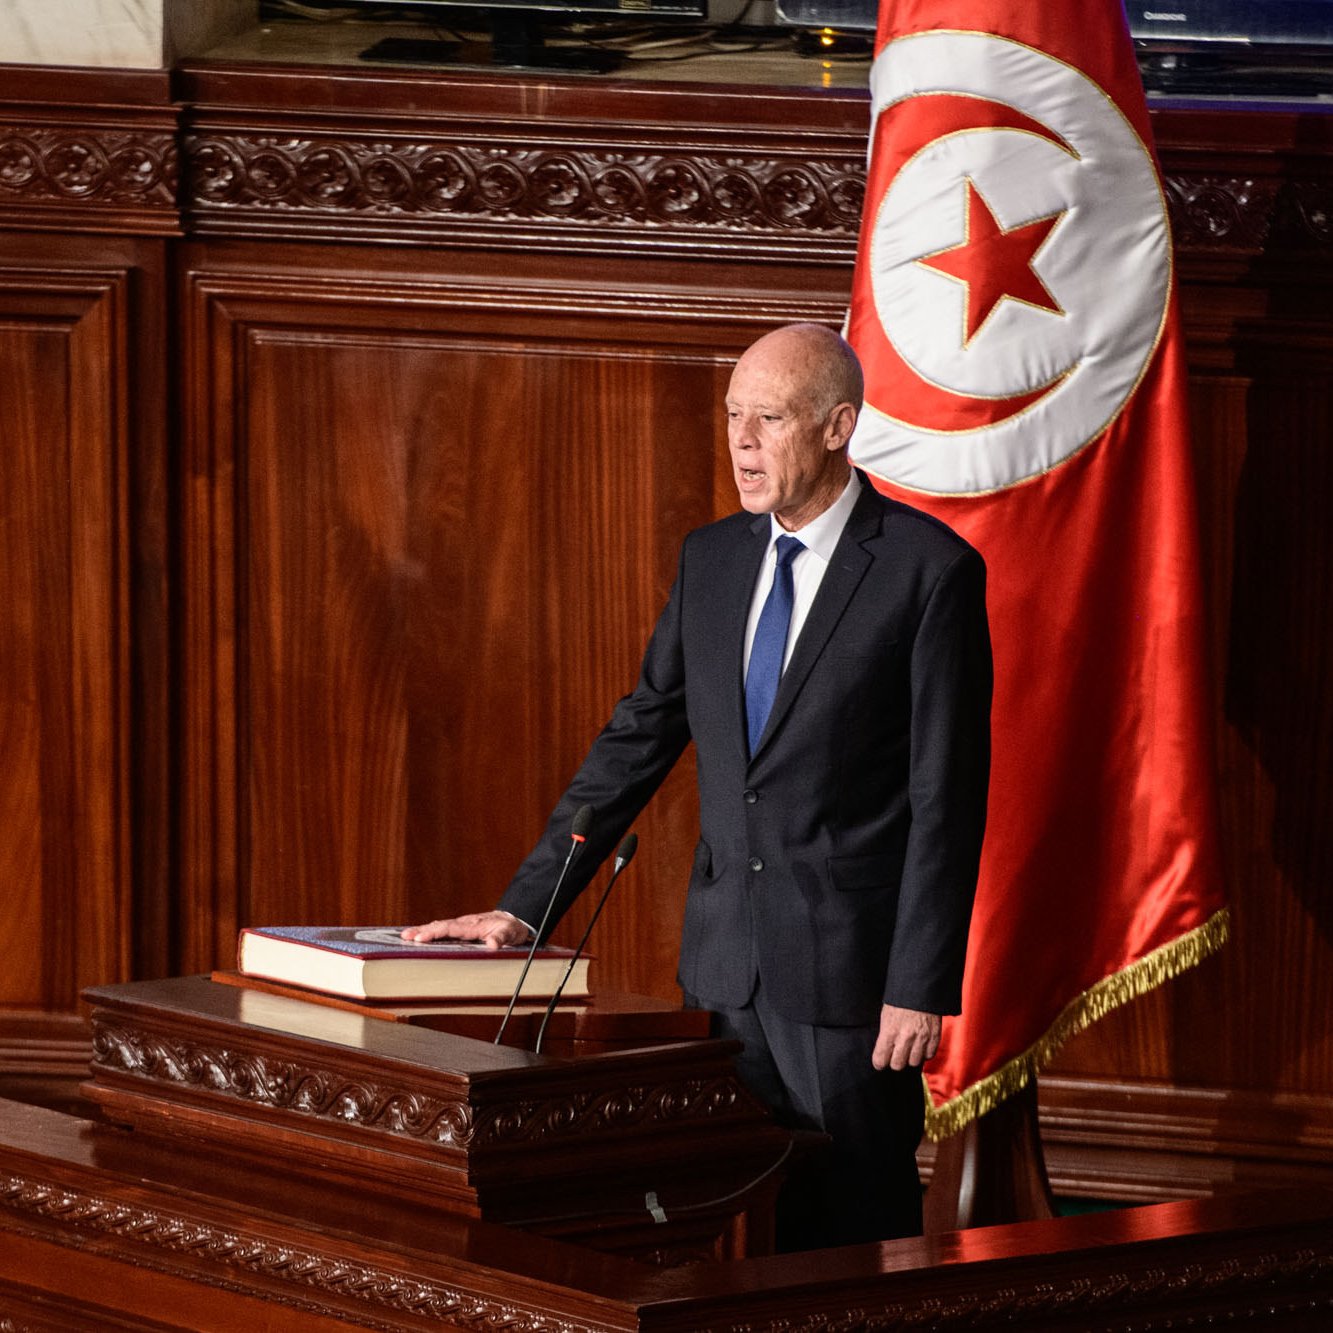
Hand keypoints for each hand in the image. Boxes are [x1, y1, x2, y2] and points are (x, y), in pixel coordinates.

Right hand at [400, 911, 531, 949]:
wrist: (514, 920)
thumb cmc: (511, 928)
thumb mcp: (511, 934)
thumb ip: (502, 938)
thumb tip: (493, 945)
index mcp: (473, 925)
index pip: (450, 929)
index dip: (435, 933)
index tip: (420, 938)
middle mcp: (465, 923)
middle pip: (440, 926)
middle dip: (422, 931)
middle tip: (404, 937)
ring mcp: (462, 925)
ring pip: (439, 927)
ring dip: (422, 931)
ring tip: (404, 936)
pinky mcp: (461, 929)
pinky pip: (443, 930)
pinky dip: (430, 931)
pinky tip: (419, 936)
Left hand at [872, 1005, 941, 1070]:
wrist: (921, 987)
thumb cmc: (900, 999)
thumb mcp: (886, 1014)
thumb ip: (885, 1034)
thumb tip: (883, 1050)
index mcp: (890, 1031)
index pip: (880, 1059)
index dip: (879, 1062)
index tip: (879, 1061)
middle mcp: (905, 1037)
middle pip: (898, 1065)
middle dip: (895, 1061)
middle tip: (895, 1054)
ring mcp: (921, 1038)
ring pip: (914, 1062)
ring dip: (911, 1057)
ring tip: (909, 1047)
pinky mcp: (934, 1037)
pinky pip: (929, 1055)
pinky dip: (924, 1053)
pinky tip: (920, 1044)